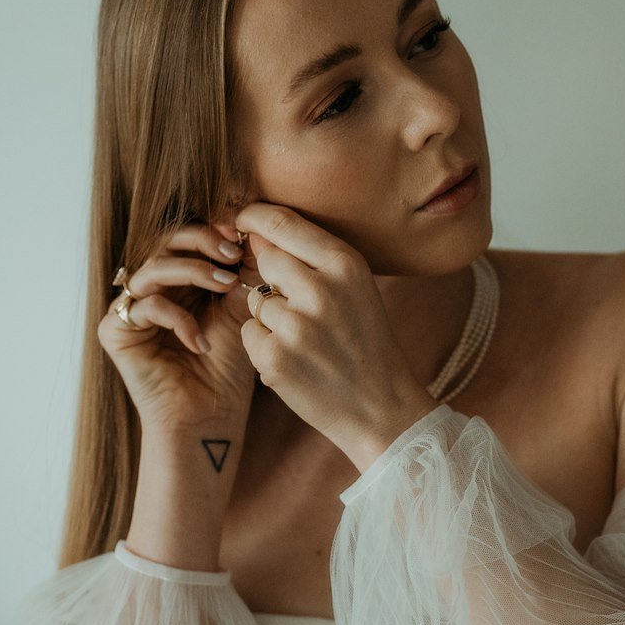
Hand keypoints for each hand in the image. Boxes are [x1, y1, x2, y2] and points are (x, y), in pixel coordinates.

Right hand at [100, 223, 256, 430]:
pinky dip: (178, 319)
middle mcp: (152, 289)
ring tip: (226, 286)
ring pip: (154, 267)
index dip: (215, 230)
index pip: (189, 239)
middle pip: (166, 242)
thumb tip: (256, 230)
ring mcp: (131, 309)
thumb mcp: (241, 309)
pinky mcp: (114, 331)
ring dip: (194, 271)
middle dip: (203, 241)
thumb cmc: (228, 369)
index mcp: (181, 281)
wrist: (211, 419)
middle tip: (233, 253)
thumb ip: (244, 271)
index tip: (245, 235)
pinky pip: (144, 305)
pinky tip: (201, 343)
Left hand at [224, 202, 436, 466]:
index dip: (252, 216)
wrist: (384, 408)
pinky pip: (250, 333)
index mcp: (345, 265)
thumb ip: (311, 259)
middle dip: (273, 280)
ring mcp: (296, 326)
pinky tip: (296, 361)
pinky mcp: (275, 358)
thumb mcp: (355, 289)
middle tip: (302, 308)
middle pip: (266, 260)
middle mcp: (321, 290)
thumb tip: (256, 231)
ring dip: (271, 318)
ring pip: (256, 300)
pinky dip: (265, 347)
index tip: (240, 220)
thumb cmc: (366, 343)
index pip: (281, 222)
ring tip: (307, 342)